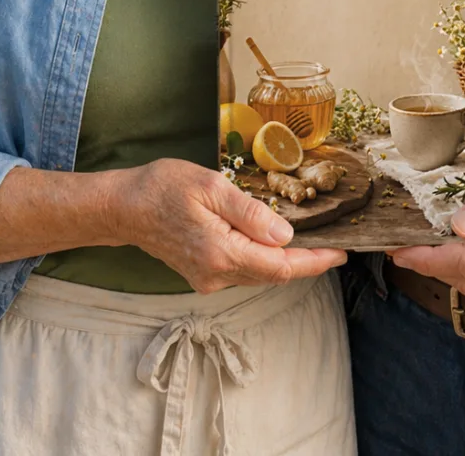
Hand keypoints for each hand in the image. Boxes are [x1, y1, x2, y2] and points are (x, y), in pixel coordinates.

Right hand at [113, 159, 346, 293]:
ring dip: (285, 261)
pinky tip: (273, 242)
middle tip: (334, 246)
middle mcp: (216, 274)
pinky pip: (242, 271)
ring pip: (258, 274)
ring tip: (312, 243)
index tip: (340, 254)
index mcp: (221, 253)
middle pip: (272, 275)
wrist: (125, 206)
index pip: (279, 267)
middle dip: (305, 262)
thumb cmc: (164, 187)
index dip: (313, 262)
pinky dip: (263, 259)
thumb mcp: (211, 187)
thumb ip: (250, 213)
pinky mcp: (202, 273)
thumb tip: (284, 236)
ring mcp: (207, 278)